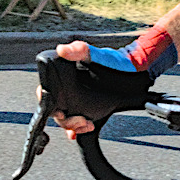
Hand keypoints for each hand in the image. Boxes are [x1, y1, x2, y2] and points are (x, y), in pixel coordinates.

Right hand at [49, 31, 175, 134]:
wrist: (133, 70)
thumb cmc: (113, 60)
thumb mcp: (96, 54)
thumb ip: (79, 50)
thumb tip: (63, 50)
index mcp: (63, 76)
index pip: (46, 92)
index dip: (49, 103)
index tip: (60, 110)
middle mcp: (67, 89)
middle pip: (55, 109)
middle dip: (65, 119)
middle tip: (80, 120)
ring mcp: (77, 100)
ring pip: (66, 118)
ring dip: (73, 125)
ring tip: (87, 124)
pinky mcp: (88, 109)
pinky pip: (77, 123)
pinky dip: (77, 129)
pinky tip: (86, 128)